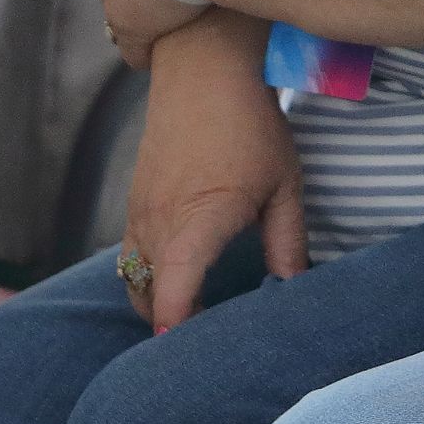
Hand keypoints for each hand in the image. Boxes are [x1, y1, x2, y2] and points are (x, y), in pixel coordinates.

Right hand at [115, 22, 303, 327]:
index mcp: (198, 218)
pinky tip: (180, 282)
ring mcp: (139, 212)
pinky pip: (130, 257)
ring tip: (197, 319)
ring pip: (136, 280)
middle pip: (151, 296)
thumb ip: (287, 243)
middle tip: (208, 348)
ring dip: (159, 303)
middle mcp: (159, 219)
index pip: (175, 285)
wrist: (203, 71)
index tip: (182, 352)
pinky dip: (148, 279)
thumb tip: (293, 289)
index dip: (176, 324)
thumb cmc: (249, 125)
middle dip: (173, 326)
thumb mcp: (283, 185)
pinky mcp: (133, 204)